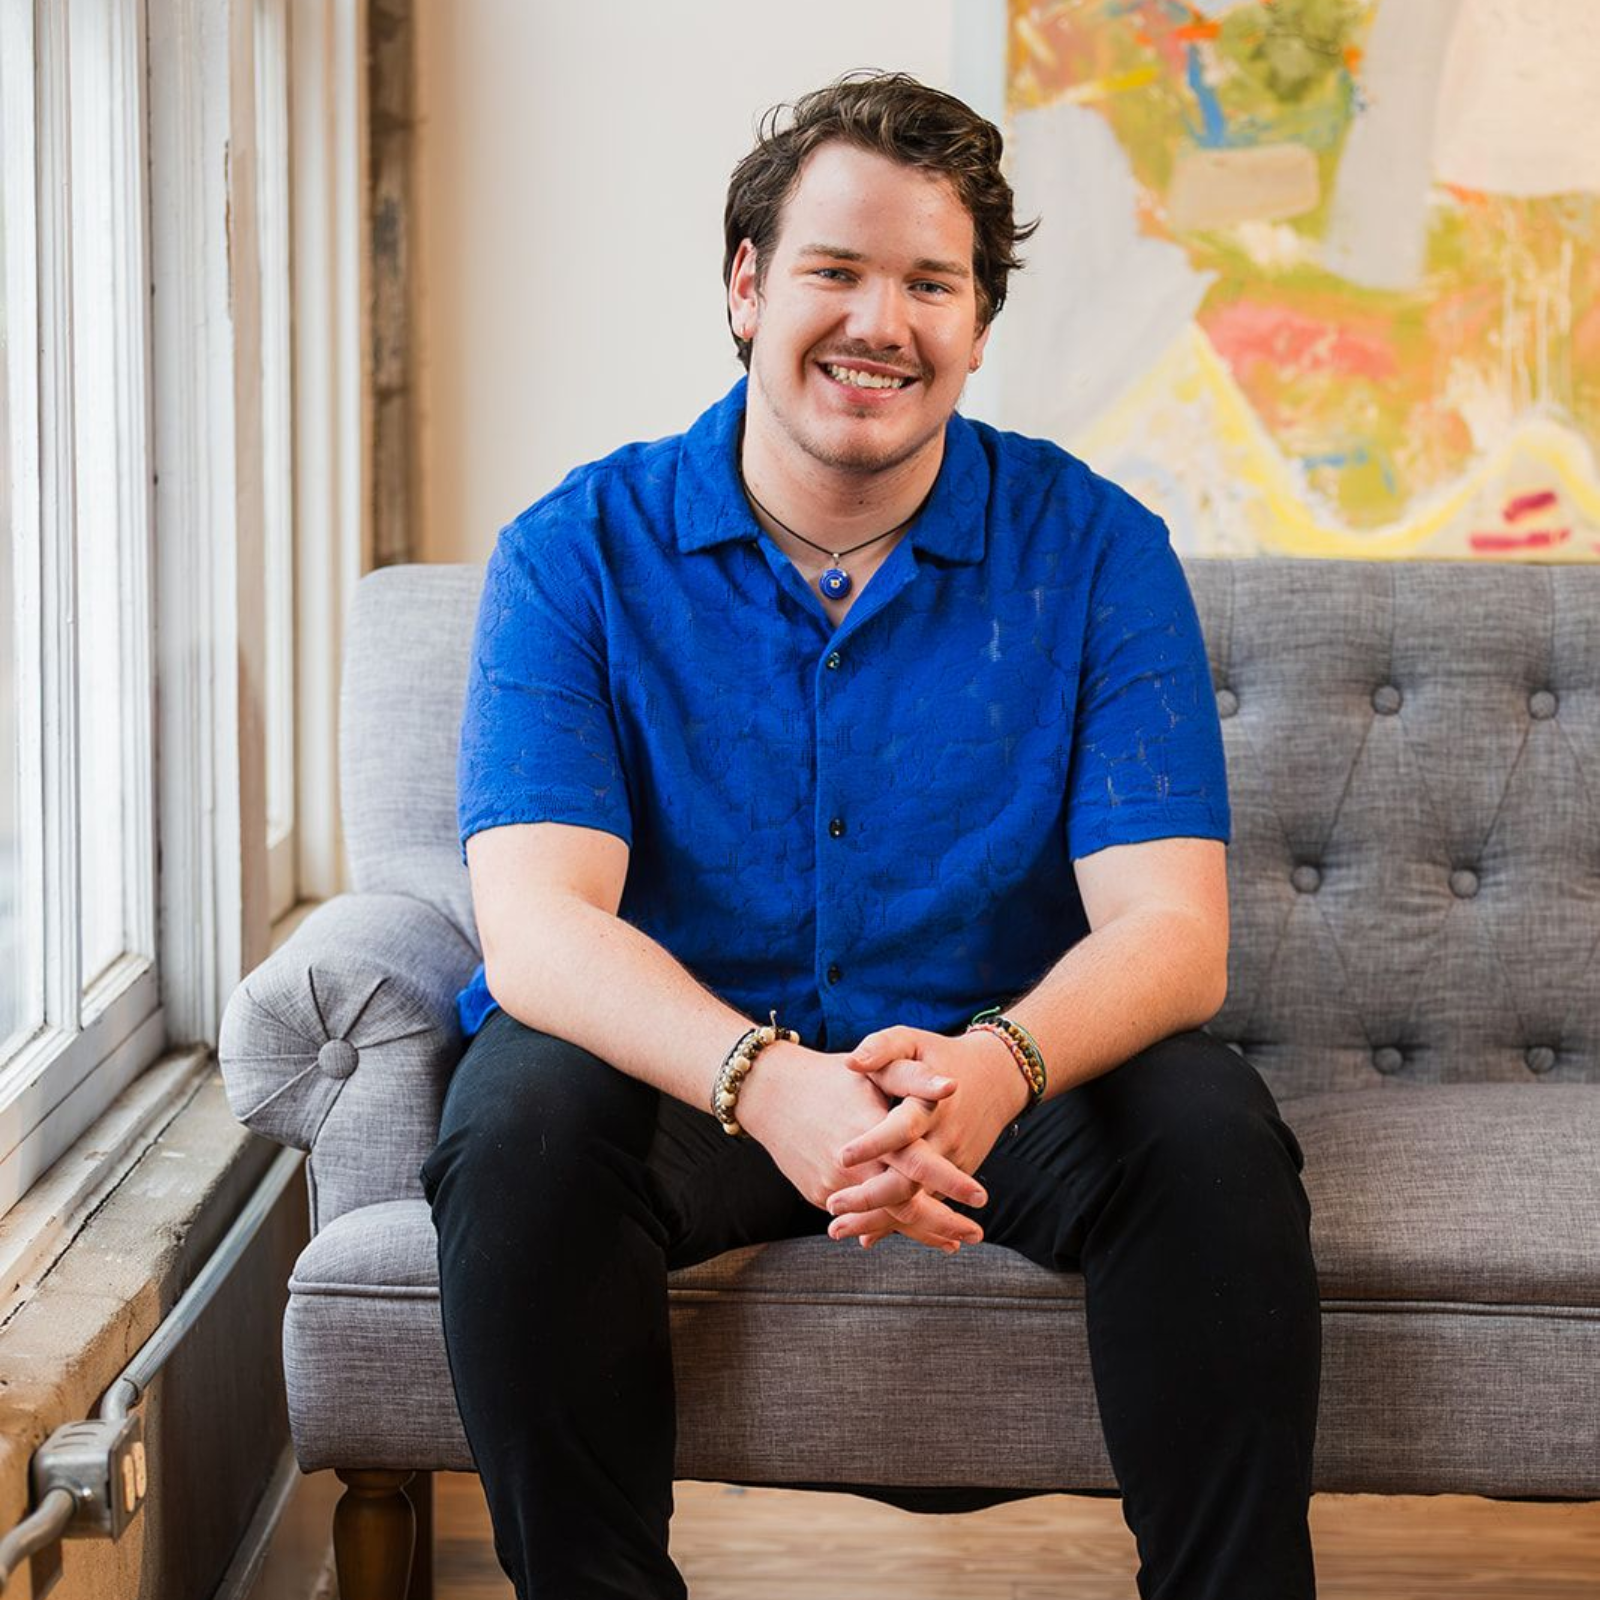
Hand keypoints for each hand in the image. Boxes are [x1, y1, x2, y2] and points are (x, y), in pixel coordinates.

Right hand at [735, 1040, 987, 1251]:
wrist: (770, 1091)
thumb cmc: (831, 1075)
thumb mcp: (875, 1069)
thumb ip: (915, 1078)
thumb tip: (953, 1086)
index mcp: (873, 1130)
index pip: (919, 1165)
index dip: (951, 1184)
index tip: (981, 1199)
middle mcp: (852, 1164)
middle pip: (904, 1206)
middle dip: (943, 1224)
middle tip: (976, 1234)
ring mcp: (833, 1184)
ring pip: (883, 1218)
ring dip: (919, 1233)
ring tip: (952, 1241)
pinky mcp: (818, 1193)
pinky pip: (859, 1215)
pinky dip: (886, 1225)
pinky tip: (912, 1230)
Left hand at [823, 1026, 1031, 1247]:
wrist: (996, 1077)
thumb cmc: (940, 1055)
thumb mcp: (912, 1040)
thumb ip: (882, 1047)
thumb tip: (852, 1061)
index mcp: (930, 1104)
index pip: (902, 1129)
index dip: (874, 1143)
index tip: (842, 1156)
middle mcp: (943, 1139)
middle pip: (909, 1179)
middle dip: (870, 1197)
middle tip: (832, 1205)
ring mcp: (953, 1163)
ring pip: (916, 1201)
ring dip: (879, 1220)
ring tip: (836, 1229)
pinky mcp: (957, 1178)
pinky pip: (926, 1206)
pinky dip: (899, 1223)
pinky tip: (866, 1234)